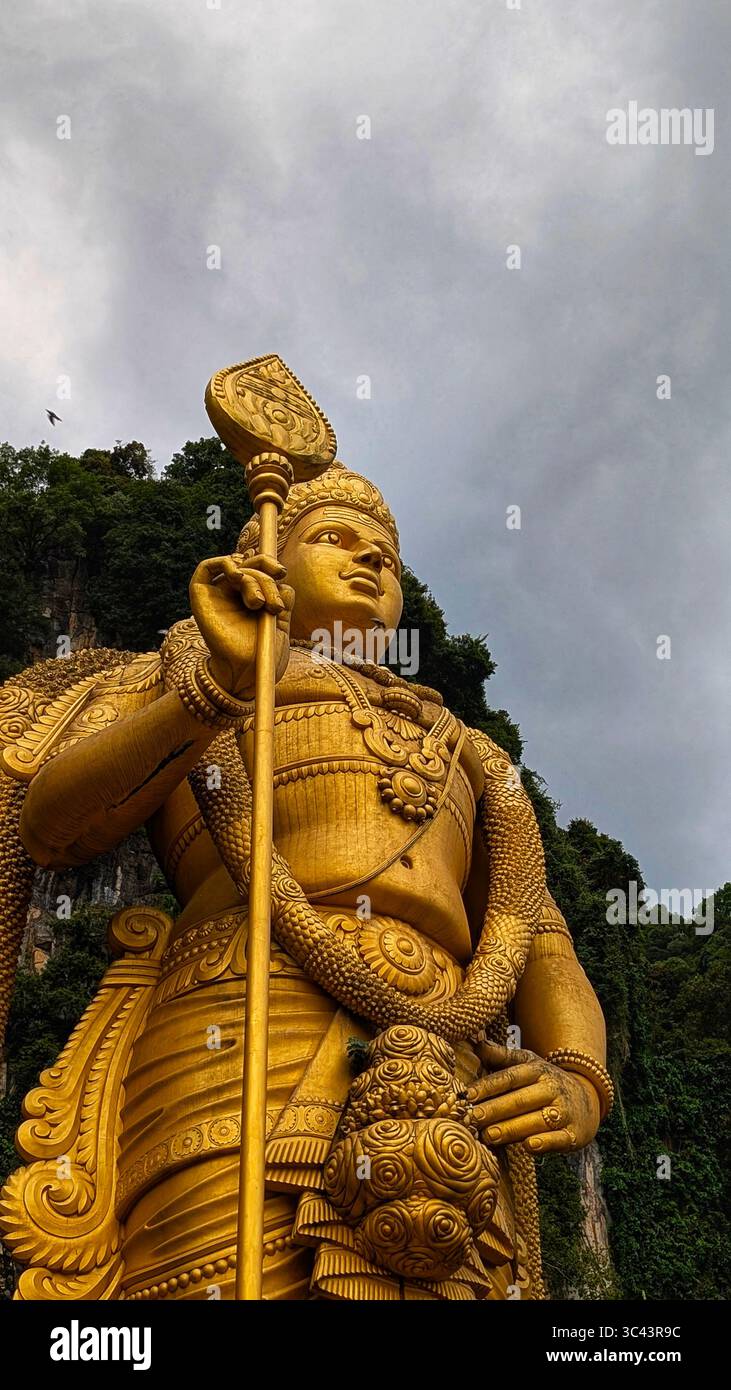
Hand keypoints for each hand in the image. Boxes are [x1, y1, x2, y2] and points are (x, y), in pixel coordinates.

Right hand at [189, 553, 293, 697]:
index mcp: (251, 598)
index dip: (269, 565)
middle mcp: (233, 595)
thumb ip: (283, 600)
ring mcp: (216, 595)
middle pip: (248, 566)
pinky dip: (223, 563)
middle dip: (265, 579)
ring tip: (259, 604)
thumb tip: (284, 582)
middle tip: (273, 603)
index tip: (282, 573)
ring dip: (252, 578)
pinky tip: (237, 575)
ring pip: (235, 568)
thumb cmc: (263, 655)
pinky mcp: (200, 597)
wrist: (247, 674)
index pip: (258, 569)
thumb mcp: (281, 624)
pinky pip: (206, 568)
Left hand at [466, 1042, 600, 1154]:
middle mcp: (552, 1088)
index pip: (510, 1077)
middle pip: (520, 1099)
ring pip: (535, 1120)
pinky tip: (528, 1146)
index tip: (468, 1095)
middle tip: (472, 1118)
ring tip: (488, 1136)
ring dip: (511, 1129)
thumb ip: (500, 1055)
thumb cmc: (544, 1082)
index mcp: (537, 1069)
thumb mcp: (527, 1064)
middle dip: (494, 1109)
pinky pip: (558, 1139)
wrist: (587, 1100)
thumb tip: (475, 1040)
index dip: (488, 1086)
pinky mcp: (574, 1133)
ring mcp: (564, 1111)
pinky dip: (544, 1143)